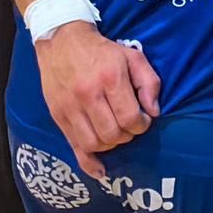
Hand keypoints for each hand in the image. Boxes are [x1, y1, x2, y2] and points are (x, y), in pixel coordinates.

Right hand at [36, 21, 160, 177]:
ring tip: (117, 134)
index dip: (142, 124)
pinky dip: (87, 162)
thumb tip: (154, 111)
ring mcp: (70, 108)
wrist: (62, 41)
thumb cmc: (103, 50)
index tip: (144, 119)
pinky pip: (73, 147)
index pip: (129, 117)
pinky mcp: (57, 116)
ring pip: (93, 143)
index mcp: (110, 79)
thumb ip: (149, 82)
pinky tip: (100, 170)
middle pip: (112, 134)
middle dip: (128, 136)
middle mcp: (88, 95)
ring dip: (110, 146)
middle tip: (131, 126)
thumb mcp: (133, 56)